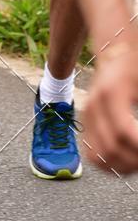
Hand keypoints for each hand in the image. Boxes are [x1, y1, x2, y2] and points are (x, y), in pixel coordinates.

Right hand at [83, 39, 137, 173]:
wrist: (117, 53)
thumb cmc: (136, 68)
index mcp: (110, 93)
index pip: (124, 132)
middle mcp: (94, 105)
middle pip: (112, 147)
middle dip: (135, 159)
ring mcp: (88, 115)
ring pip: (101, 156)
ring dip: (124, 166)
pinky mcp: (86, 122)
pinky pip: (94, 154)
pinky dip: (110, 165)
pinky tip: (128, 161)